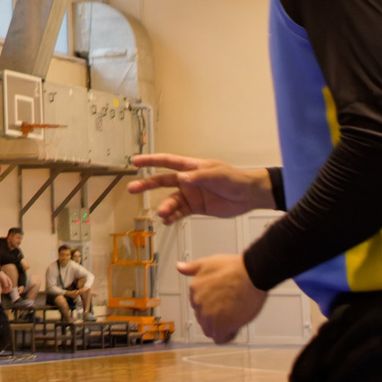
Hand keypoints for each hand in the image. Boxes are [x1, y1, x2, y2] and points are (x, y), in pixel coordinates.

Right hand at [127, 154, 275, 223]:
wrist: (248, 196)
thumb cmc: (234, 179)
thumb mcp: (217, 174)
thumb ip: (198, 177)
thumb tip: (181, 178)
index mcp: (191, 167)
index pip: (166, 162)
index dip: (150, 160)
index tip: (135, 162)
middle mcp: (187, 180)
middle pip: (162, 181)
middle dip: (147, 184)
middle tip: (132, 188)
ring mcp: (190, 194)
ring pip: (170, 200)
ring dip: (164, 207)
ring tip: (162, 214)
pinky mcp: (195, 207)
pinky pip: (179, 212)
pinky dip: (172, 217)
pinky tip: (167, 221)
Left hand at [177, 253, 268, 343]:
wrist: (252, 274)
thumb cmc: (235, 268)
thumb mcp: (209, 262)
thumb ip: (192, 267)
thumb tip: (179, 267)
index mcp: (194, 289)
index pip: (198, 305)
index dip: (212, 305)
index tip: (223, 302)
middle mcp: (198, 303)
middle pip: (203, 318)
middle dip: (215, 317)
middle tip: (231, 308)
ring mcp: (208, 316)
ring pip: (210, 330)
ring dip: (221, 327)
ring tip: (234, 317)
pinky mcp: (221, 326)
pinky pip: (219, 339)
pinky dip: (227, 336)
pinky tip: (236, 327)